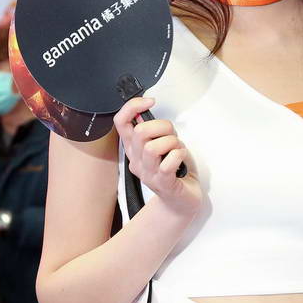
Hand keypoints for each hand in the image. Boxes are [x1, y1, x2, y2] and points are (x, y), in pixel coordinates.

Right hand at [113, 95, 202, 217]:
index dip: (132, 107)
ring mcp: (149, 174)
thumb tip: (148, 109)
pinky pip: (167, 164)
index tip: (149, 102)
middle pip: (140, 132)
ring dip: (172, 143)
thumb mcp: (162, 144)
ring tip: (177, 149)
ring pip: (152, 148)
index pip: (120, 122)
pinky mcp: (164, 184)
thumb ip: (154, 129)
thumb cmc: (175, 170)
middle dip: (162, 127)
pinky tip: (181, 157)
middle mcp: (137, 161)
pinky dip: (178, 155)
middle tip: (172, 135)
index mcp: (134, 149)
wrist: (182, 201)